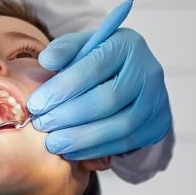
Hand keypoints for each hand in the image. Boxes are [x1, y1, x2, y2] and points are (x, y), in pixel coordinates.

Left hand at [25, 28, 171, 159]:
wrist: (134, 81)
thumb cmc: (100, 62)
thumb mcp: (83, 48)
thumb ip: (64, 50)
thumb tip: (47, 61)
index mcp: (127, 44)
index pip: (93, 67)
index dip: (62, 88)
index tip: (36, 104)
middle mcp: (148, 70)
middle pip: (107, 99)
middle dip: (69, 115)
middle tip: (42, 125)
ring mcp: (157, 99)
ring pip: (119, 126)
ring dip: (81, 138)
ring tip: (54, 142)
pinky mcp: (158, 124)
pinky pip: (126, 143)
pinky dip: (96, 149)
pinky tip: (72, 150)